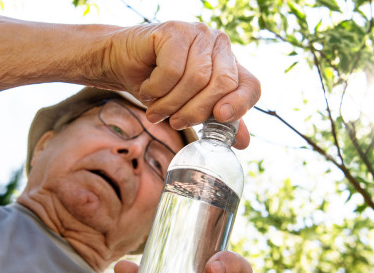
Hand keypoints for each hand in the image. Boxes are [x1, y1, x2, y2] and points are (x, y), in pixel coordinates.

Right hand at [104, 22, 260, 148]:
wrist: (122, 64)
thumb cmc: (159, 86)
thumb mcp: (190, 107)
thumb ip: (216, 120)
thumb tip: (243, 142)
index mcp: (230, 64)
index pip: (251, 85)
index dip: (240, 105)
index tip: (219, 117)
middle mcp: (219, 45)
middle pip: (222, 84)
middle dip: (196, 111)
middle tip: (175, 122)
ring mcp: (198, 34)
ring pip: (196, 79)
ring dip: (171, 104)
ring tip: (157, 111)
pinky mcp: (175, 30)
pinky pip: (172, 70)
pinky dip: (157, 88)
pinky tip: (149, 88)